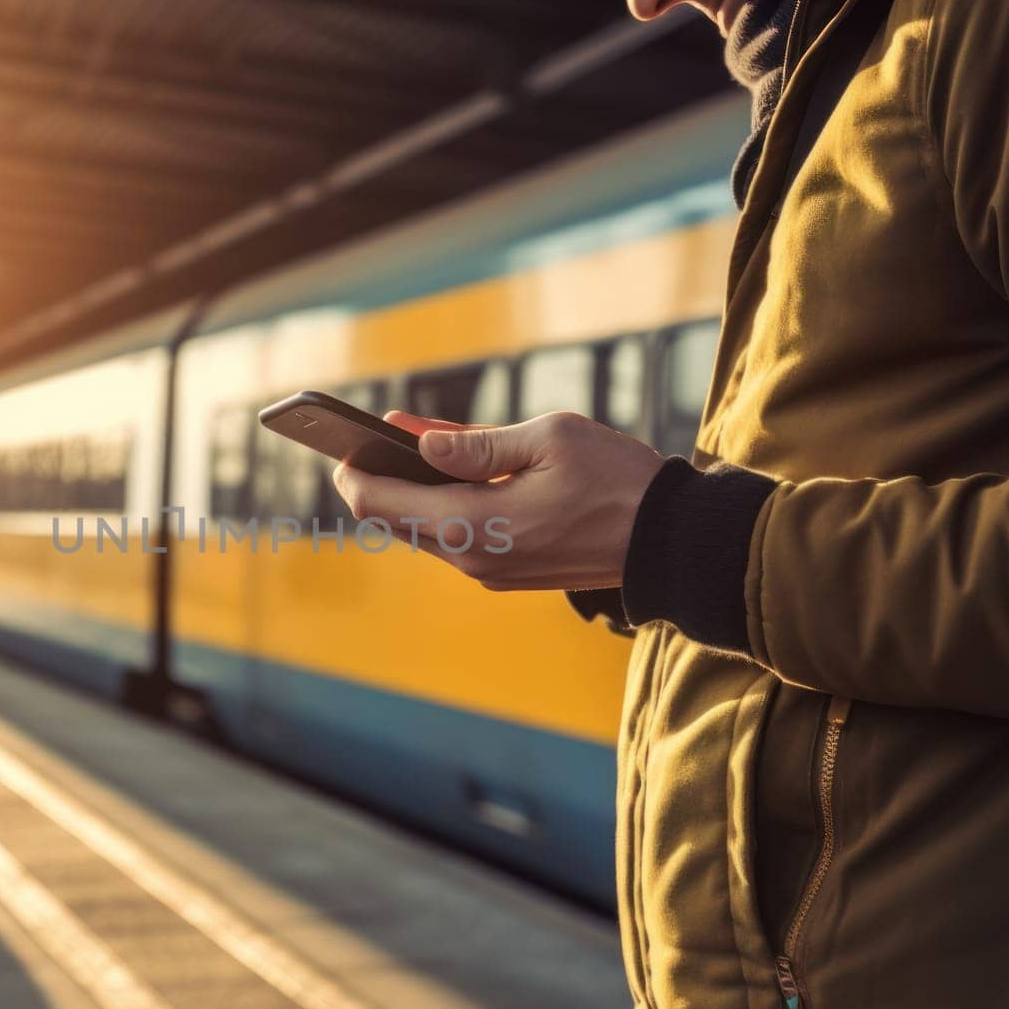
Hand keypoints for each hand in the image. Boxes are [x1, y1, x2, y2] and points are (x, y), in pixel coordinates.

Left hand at [331, 410, 664, 590]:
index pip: (377, 503)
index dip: (350, 470)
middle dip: (376, 476)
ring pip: (424, 528)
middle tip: (366, 436)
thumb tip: (419, 442)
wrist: (669, 541)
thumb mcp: (546, 439)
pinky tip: (447, 469)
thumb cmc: (615, 480)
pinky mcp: (508, 572)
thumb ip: (475, 443)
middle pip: (393, 519)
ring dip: (411, 489)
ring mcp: (489, 571)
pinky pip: (456, 536)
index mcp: (471, 525)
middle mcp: (471, 558)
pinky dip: (443, 503)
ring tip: (408, 442)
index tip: (339, 440)